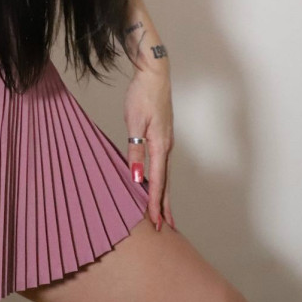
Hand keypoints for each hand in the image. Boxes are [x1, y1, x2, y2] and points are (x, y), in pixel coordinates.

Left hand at [124, 65, 175, 231]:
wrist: (155, 73)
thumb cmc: (142, 94)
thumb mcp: (134, 122)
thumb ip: (135, 151)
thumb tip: (137, 178)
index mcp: (160, 145)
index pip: (157, 181)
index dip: (155, 203)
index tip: (155, 223)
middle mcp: (167, 146)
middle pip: (166, 182)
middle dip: (165, 206)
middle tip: (165, 228)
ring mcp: (167, 140)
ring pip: (166, 173)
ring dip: (165, 195)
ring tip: (165, 213)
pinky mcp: (163, 135)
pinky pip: (163, 163)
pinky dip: (162, 179)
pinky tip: (158, 183)